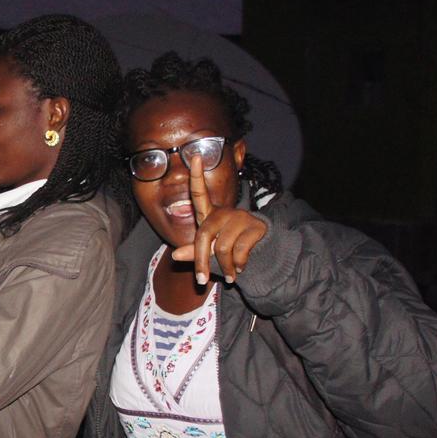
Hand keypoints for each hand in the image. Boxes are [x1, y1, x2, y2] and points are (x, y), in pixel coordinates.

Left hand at [169, 154, 267, 284]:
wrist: (260, 255)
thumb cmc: (228, 251)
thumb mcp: (209, 252)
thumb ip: (194, 253)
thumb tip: (176, 255)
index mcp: (210, 215)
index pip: (200, 193)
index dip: (197, 175)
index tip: (193, 156)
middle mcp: (224, 213)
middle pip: (204, 236)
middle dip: (201, 262)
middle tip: (201, 281)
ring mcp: (240, 218)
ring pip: (222, 247)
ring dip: (223, 267)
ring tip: (230, 274)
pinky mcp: (256, 226)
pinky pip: (239, 251)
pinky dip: (238, 265)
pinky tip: (241, 267)